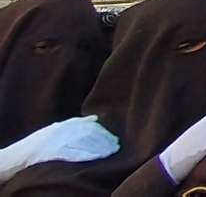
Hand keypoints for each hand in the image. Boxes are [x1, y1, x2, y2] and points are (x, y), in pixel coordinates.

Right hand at [0, 115, 119, 182]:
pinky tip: (99, 157)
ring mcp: (58, 140)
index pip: (89, 125)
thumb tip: (95, 118)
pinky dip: (88, 154)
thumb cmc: (39, 144)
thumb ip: (76, 123)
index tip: (115, 138)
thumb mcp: (57, 128)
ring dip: (100, 147)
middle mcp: (63, 130)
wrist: (18, 156)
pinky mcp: (54, 151)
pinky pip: (74, 152)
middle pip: (90, 133)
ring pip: (85, 142)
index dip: (103, 132)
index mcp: (64, 124)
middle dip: (105, 139)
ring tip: (111, 152)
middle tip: (116, 146)